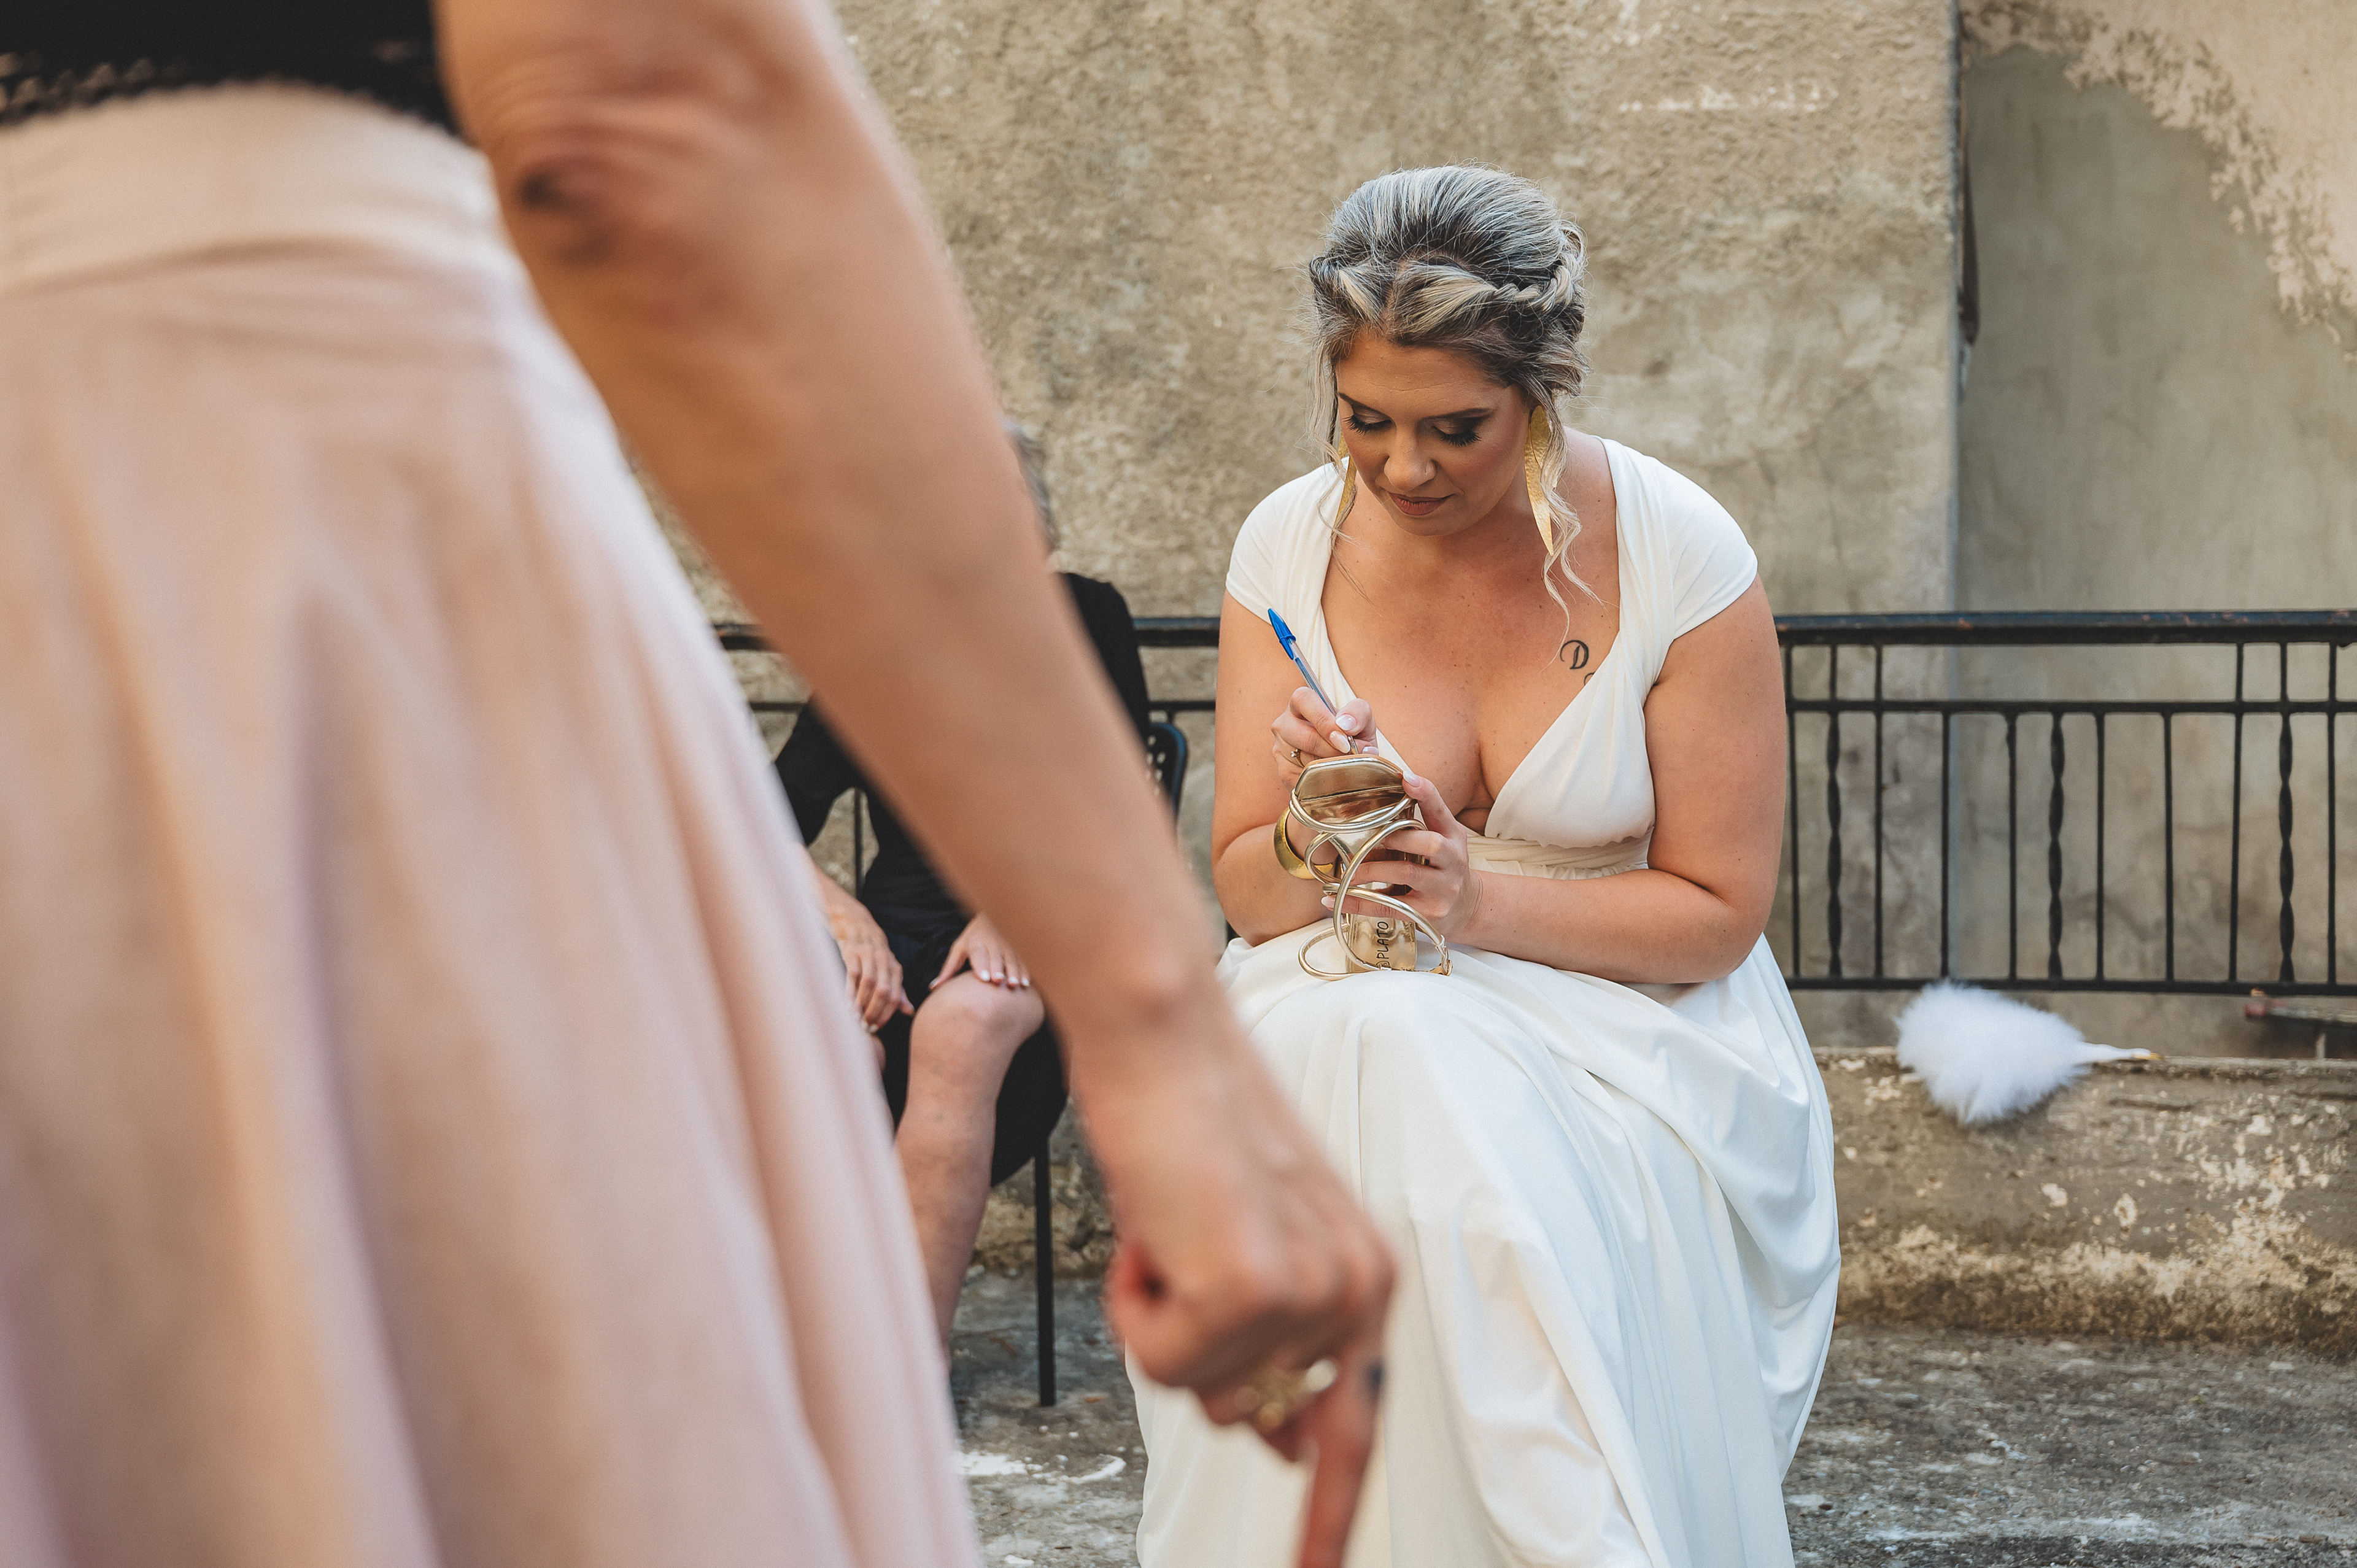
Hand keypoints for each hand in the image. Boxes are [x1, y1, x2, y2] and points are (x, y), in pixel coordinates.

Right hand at [819, 888, 913, 1031]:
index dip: (886, 1014)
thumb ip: (898, 991)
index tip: (876, 1027)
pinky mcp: (852, 953)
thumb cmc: (875, 955)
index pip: (895, 996)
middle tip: (865, 1025)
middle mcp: (884, 962)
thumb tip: (909, 1011)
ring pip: (868, 983)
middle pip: (883, 991)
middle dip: (874, 1011)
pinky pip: (852, 975)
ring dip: (862, 1003)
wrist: (858, 927)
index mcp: (895, 969)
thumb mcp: (889, 971)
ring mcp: (868, 956)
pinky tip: (846, 1004)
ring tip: (855, 1018)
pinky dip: (850, 991)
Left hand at [942, 912, 1029, 989]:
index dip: (982, 965)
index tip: (984, 978)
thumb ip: (949, 968)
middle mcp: (992, 943)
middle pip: (996, 958)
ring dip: (1013, 972)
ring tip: (1014, 985)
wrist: (994, 914)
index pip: (979, 954)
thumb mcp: (959, 948)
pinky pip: (1023, 961)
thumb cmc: (973, 936)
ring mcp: (1007, 945)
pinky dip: (1025, 972)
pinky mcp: (1018, 948)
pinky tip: (1025, 984)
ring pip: (1011, 960)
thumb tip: (933, 988)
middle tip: (998, 981)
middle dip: (998, 969)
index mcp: (975, 942)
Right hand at [1089, 1018, 1392, 1567]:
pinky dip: (1132, 1307)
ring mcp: (1311, 1293)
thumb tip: (1281, 1444)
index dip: (1329, 1512)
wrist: (1164, 1040)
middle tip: (1173, 1252)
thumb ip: (1271, 1338)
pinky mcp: (1254, 1290)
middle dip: (1186, 1353)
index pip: (1352, 1425)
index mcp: (1364, 1278)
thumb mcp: (1245, 1240)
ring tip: (1167, 1226)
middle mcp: (1356, 1291)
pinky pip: (1161, 1366)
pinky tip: (1152, 1231)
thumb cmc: (1188, 1128)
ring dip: (1156, 1319)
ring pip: (1197, 1391)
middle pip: (1245, 1413)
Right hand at [1270, 688, 1376, 788]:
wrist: (1348, 762)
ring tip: (1345, 765)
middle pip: (1304, 736)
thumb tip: (1346, 724)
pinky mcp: (1283, 771)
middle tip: (1349, 756)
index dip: (1324, 721)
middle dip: (1331, 750)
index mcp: (1301, 703)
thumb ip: (1358, 713)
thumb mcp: (1362, 720)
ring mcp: (1280, 747)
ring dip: (1329, 765)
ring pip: (1303, 759)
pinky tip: (1331, 775)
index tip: (1344, 740)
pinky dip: (1321, 779)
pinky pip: (1302, 778)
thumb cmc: (1351, 736)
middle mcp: (1285, 723)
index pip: (1304, 700)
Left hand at [1321, 767, 1481, 941]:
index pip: (1441, 810)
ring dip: (1371, 870)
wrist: (1467, 907)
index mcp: (1453, 836)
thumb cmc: (1443, 866)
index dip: (1426, 793)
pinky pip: (1390, 907)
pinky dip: (1360, 904)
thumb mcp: (1442, 838)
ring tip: (1348, 871)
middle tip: (1366, 839)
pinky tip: (1337, 901)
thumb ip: (1420, 818)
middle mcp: (1453, 860)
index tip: (1406, 778)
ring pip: (1405, 873)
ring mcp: (1443, 888)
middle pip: (1427, 844)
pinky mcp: (1428, 913)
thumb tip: (1387, 791)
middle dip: (1394, 839)